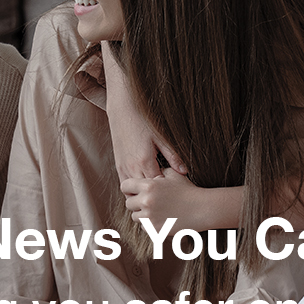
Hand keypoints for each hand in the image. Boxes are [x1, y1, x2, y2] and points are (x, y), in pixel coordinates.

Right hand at [100, 42, 184, 180]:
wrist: (122, 109)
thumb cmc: (143, 120)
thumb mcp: (161, 136)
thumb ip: (173, 156)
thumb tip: (185, 171)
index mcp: (144, 161)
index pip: (158, 185)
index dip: (167, 189)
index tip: (176, 189)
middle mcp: (131, 167)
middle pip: (145, 191)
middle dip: (156, 193)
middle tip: (169, 194)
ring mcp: (122, 167)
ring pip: (133, 189)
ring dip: (144, 191)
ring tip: (157, 191)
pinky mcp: (118, 165)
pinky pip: (125, 183)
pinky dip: (134, 186)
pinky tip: (144, 184)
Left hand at [121, 167, 208, 228]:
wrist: (202, 208)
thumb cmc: (188, 190)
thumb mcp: (173, 175)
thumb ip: (157, 172)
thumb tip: (147, 172)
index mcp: (148, 186)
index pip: (125, 186)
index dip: (129, 188)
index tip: (134, 191)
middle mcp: (146, 202)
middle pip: (128, 203)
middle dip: (136, 202)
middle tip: (147, 202)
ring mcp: (150, 217)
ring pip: (135, 217)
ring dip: (142, 214)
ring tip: (155, 211)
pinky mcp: (155, 230)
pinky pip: (144, 228)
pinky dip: (150, 225)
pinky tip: (161, 219)